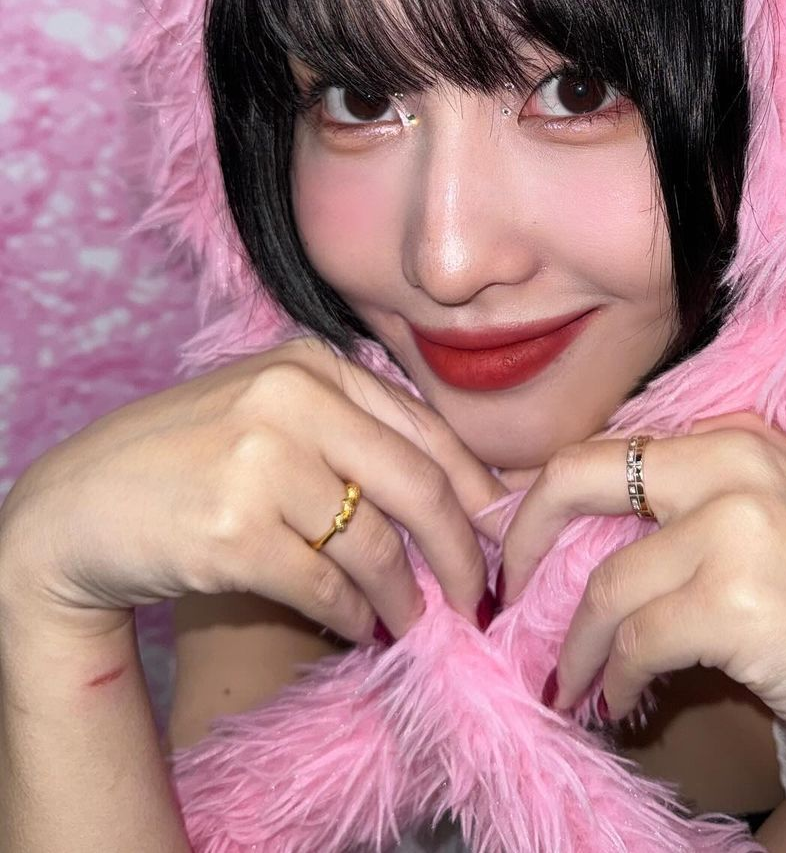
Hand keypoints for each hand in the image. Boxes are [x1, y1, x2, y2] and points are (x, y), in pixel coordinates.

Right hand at [0, 337, 504, 644]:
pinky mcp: (236, 531)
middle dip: (463, 552)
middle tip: (478, 598)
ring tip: (416, 622)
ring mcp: (262, 463)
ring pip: (377, 544)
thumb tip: (458, 500)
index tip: (497, 534)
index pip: (426, 428)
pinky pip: (329, 587)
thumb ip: (351, 434)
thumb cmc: (186, 458)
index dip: (475, 489)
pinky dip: (358, 617)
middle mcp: (292, 402)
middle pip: (419, 485)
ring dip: (408, 597)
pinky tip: (364, 628)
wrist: (79, 504)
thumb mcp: (269, 413)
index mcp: (310, 365)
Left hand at [498, 412, 785, 807]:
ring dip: (574, 645)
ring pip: (602, 584)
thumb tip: (580, 536)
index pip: (611, 448)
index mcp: (742, 436)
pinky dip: (612, 679)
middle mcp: (736, 463)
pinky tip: (618, 703)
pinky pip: (633, 641)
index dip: (549, 501)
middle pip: (577, 476)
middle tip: (501, 593)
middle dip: (523, 537)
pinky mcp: (737, 599)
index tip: (523, 550)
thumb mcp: (774, 524)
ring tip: (572, 681)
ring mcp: (737, 526)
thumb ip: (692, 509)